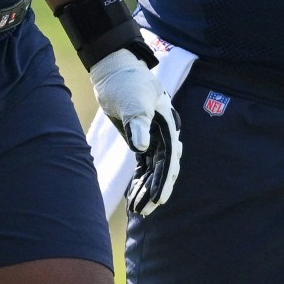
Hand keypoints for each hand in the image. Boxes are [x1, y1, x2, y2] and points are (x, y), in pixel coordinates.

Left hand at [89, 47, 181, 214]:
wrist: (115, 72)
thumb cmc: (126, 83)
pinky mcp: (141, 140)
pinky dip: (139, 181)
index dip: (164, 180)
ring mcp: (153, 138)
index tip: (158, 199)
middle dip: (155, 190)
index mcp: (167, 125)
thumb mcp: (133, 101)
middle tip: (145, 211)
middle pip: (163, 169)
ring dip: (146, 189)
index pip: (169, 159)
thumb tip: (142, 146)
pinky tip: (133, 197)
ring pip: (153, 170)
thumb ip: (138, 122)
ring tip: (137, 210)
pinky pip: (143, 166)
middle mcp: (164, 135)